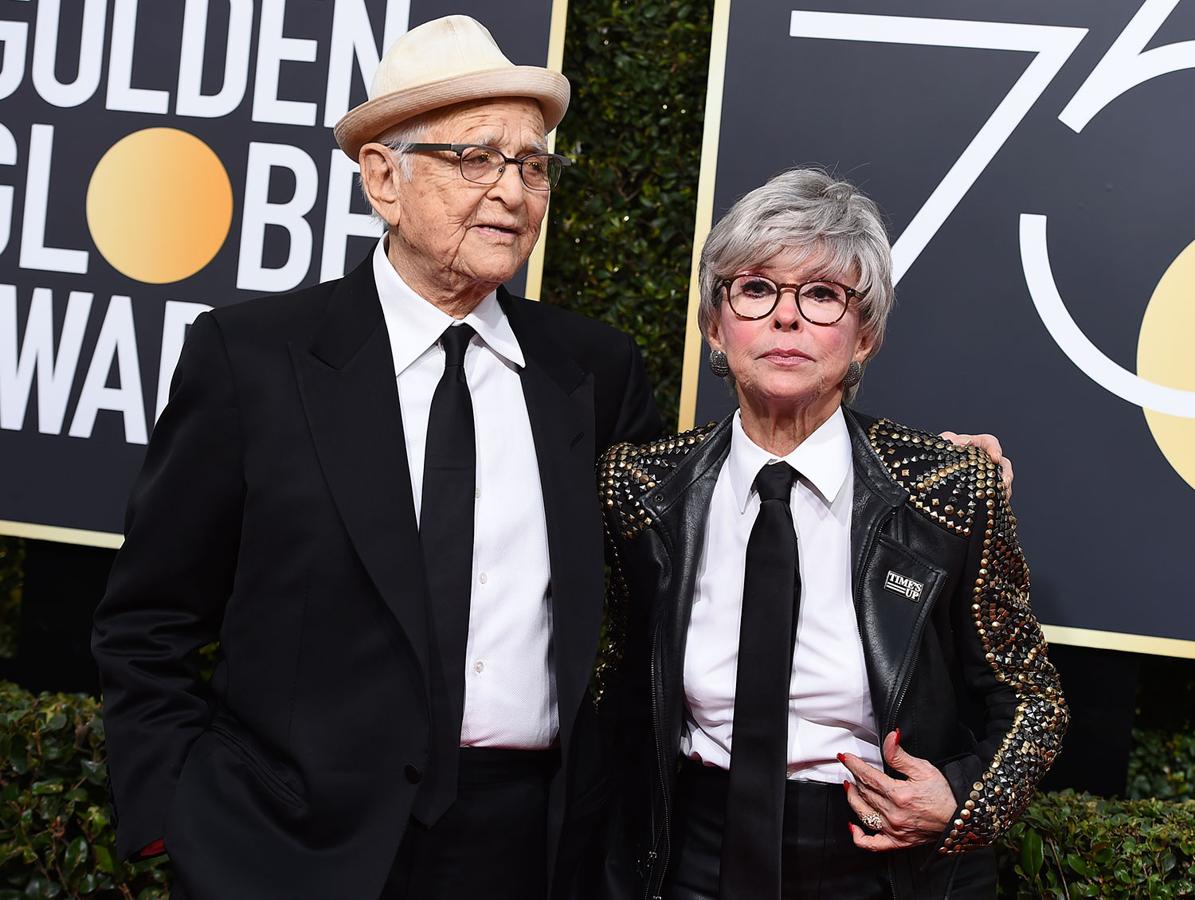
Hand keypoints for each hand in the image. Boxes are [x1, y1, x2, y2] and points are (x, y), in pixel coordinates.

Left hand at [838, 730, 956, 851]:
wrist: (959, 819)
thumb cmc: (944, 795)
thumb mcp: (923, 768)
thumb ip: (900, 755)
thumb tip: (890, 738)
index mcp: (899, 795)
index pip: (867, 777)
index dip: (854, 765)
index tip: (846, 757)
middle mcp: (894, 814)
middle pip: (864, 793)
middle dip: (855, 778)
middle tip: (851, 769)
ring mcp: (894, 830)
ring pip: (863, 813)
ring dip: (853, 799)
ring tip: (851, 788)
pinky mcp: (897, 842)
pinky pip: (872, 843)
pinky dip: (858, 836)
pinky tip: (853, 826)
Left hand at [939, 431, 1013, 499]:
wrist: (928, 475)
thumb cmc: (934, 455)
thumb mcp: (940, 445)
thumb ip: (951, 440)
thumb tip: (966, 442)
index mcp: (974, 445)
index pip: (989, 442)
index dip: (995, 449)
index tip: (995, 458)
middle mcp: (982, 460)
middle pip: (1002, 463)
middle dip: (1006, 473)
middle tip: (1005, 483)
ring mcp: (983, 475)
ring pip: (1001, 480)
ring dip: (1005, 488)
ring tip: (1004, 496)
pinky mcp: (980, 489)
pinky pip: (993, 493)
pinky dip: (998, 499)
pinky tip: (997, 504)